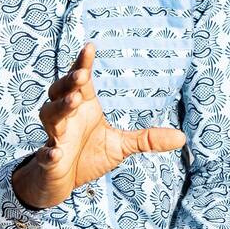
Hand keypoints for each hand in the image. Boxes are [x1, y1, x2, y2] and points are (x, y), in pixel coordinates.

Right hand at [14, 44, 186, 208]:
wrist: (63, 182)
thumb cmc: (88, 155)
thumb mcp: (121, 146)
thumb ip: (147, 139)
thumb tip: (182, 137)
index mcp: (83, 107)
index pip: (81, 81)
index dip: (82, 63)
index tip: (90, 46)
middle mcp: (66, 117)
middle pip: (61, 92)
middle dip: (70, 82)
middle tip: (83, 75)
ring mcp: (56, 137)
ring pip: (51, 116)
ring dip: (61, 108)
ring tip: (74, 100)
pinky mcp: (49, 159)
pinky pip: (47, 155)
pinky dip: (49, 153)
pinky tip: (56, 153)